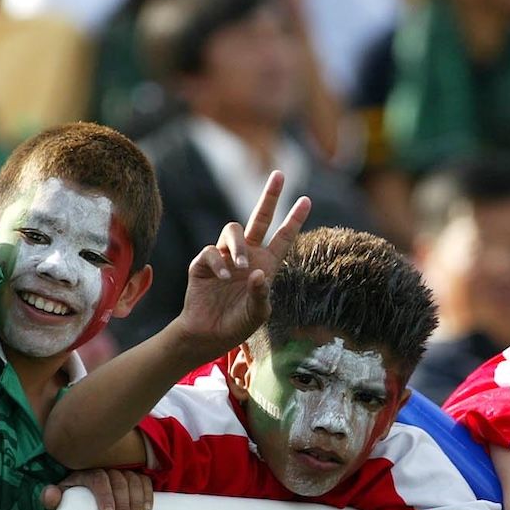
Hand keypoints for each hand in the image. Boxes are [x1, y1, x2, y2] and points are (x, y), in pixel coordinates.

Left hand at [42, 468, 153, 509]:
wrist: (84, 500)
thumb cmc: (71, 500)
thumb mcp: (60, 500)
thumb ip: (50, 498)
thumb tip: (50, 495)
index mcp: (86, 472)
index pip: (97, 477)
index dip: (104, 493)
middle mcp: (105, 468)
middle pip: (119, 480)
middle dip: (124, 503)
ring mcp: (121, 471)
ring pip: (133, 480)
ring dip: (137, 501)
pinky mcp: (133, 477)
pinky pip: (144, 481)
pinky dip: (148, 494)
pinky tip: (148, 509)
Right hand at [176, 170, 310, 355]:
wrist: (208, 335)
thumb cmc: (237, 325)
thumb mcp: (257, 313)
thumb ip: (261, 295)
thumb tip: (258, 272)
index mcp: (266, 265)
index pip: (283, 237)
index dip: (294, 219)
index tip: (307, 199)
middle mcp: (247, 256)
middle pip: (259, 218)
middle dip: (269, 196)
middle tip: (279, 175)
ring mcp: (225, 257)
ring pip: (233, 230)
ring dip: (239, 245)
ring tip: (241, 267)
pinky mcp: (203, 263)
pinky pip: (211, 251)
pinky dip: (218, 262)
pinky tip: (222, 277)